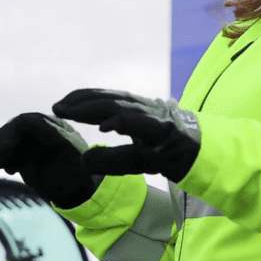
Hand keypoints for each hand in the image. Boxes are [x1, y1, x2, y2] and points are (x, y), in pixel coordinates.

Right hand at [0, 112, 99, 207]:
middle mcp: (37, 129)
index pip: (26, 123)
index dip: (9, 134)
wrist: (77, 189)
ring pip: (1, 144)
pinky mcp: (18, 152)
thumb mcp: (69, 161)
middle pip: (9, 132)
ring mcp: (27, 140)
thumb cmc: (78, 176)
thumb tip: (30, 134)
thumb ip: (52, 144)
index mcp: (53, 126)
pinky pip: (1, 154)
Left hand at [52, 89, 200, 182]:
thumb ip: (109, 159)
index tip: (59, 107)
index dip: (80, 101)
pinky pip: (140, 122)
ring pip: (119, 106)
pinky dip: (122, 121)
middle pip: (107, 99)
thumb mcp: (133, 161)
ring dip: (94, 108)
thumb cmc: (166, 154)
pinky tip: (105, 126)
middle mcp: (142, 108)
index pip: (103, 100)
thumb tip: (83, 161)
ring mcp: (153, 116)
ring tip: (72, 112)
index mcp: (134, 111)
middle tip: (57, 108)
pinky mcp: (164, 128)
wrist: (204, 156)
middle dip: (81, 102)